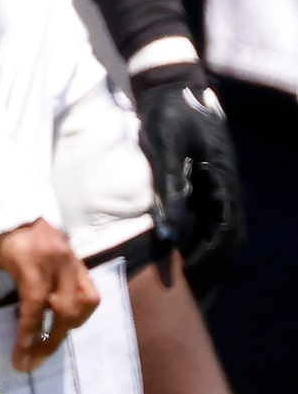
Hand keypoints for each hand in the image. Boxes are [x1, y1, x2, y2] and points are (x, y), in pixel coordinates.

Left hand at [0, 218, 98, 370]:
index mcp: (29, 260)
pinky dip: (81, 309)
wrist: (10, 202)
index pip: (34, 306)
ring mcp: (71, 260)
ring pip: (86, 303)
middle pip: (65, 310)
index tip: (22, 358)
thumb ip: (13, 289)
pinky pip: (89, 290)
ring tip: (53, 339)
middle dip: (50, 340)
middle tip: (34, 359)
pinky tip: (67, 320)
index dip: (29, 335)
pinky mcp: (78, 259)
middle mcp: (56, 262)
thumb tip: (25, 322)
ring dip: (71, 325)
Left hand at [134, 61, 243, 292]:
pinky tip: (184, 264)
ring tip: (191, 297)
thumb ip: (169, 190)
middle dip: (212, 276)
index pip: (224, 236)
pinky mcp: (210, 187)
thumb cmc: (168, 116)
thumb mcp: (164, 149)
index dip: (208, 264)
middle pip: (228, 244)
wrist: (173, 87)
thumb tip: (167, 234)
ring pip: (222, 239)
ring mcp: (222, 190)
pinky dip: (202, 248)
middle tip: (192, 307)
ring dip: (209, 266)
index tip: (191, 289)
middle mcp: (229, 191)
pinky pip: (211, 226)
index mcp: (224, 184)